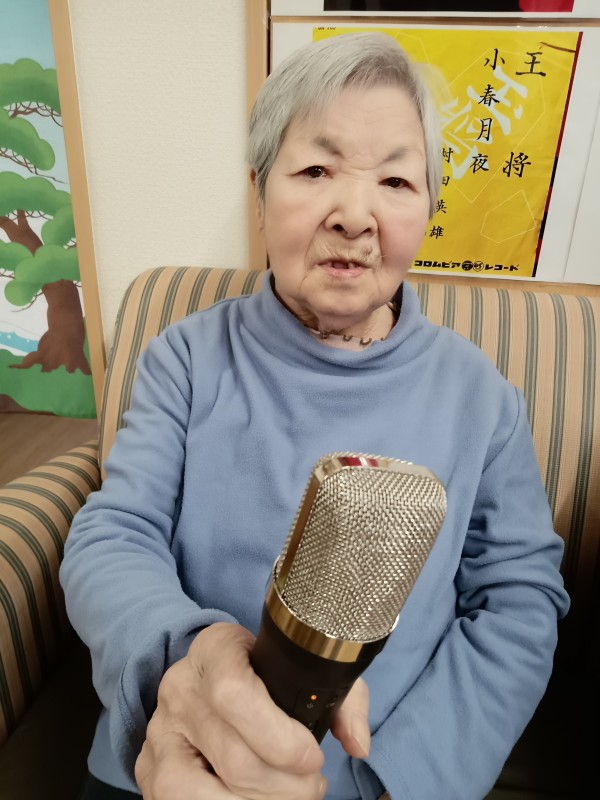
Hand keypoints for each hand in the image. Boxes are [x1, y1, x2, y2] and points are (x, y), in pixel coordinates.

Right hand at [135, 622, 340, 798]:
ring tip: (288, 797)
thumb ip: (340, 697)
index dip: (278, 738)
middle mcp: (179, 688)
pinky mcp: (149, 769)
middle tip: (311, 785)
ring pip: (197, 793)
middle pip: (230, 756)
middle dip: (284, 787)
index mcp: (214, 650)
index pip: (234, 694)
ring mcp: (158, 732)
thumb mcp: (301, 665)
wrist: (210, 674)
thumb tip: (358, 742)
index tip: (312, 756)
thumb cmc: (265, 672)